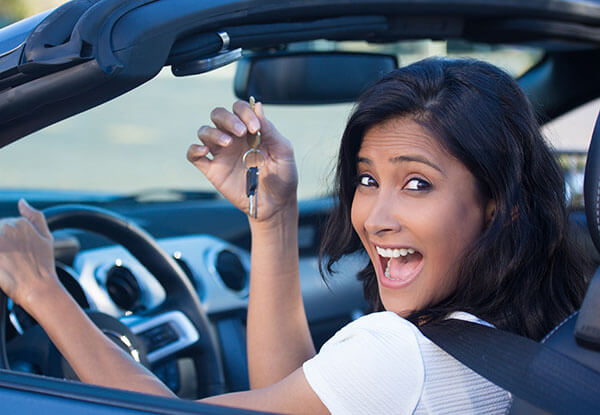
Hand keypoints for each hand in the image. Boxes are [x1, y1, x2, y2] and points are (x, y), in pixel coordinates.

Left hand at [0, 199, 59, 309]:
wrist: (38, 288)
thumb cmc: (43, 265)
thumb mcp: (46, 238)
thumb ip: (34, 216)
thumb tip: (21, 202)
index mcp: (20, 222)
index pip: (3, 227)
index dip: (9, 242)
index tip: (15, 254)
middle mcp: (6, 228)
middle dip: (3, 246)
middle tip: (11, 261)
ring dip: (2, 253)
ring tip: (8, 263)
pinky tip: (3, 265)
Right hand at [187, 100, 297, 221]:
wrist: (276, 204)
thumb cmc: (282, 176)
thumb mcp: (283, 151)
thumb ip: (270, 129)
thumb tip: (258, 106)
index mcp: (250, 130)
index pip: (239, 109)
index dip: (244, 112)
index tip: (255, 127)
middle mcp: (233, 138)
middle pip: (218, 115)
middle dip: (227, 119)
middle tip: (241, 132)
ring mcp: (221, 153)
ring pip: (204, 131)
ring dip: (213, 133)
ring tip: (228, 143)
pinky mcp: (212, 170)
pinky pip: (194, 155)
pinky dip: (194, 149)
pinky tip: (204, 151)